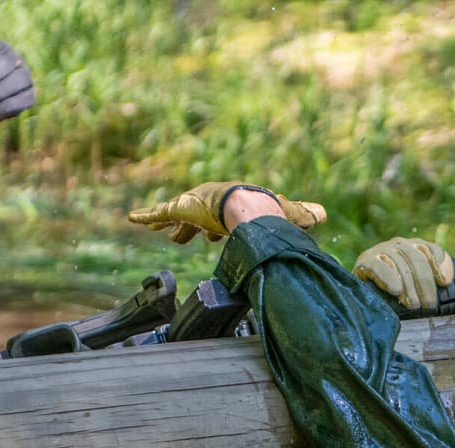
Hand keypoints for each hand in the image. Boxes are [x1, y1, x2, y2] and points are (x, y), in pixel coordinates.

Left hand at [127, 181, 325, 243]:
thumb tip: (323, 214)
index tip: (214, 238)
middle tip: (188, 239)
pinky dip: (146, 217)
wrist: (250, 208)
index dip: (218, 229)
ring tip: (164, 234)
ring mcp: (194, 205)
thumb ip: (304, 214)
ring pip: (178, 217)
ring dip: (172, 225)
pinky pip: (158, 213)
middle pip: (199, 217)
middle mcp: (212, 203)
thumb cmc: (268, 211)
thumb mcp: (289, 213)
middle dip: (194, 228)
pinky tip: (132, 218)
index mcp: (234, 205)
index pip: (223, 218)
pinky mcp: (180, 209)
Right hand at [353, 237, 453, 309]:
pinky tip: (395, 290)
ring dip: (409, 287)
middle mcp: (399, 244)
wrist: (362, 294)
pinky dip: (388, 277)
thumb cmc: (395, 293)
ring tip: (414, 305)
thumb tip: (445, 281)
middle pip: (418, 259)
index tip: (444, 283)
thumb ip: (432, 282)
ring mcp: (382, 250)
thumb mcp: (416, 287)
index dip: (441, 265)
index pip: (432, 250)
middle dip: (425, 283)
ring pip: (400, 264)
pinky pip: (379, 265)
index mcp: (415, 247)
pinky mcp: (365, 260)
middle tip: (429, 305)